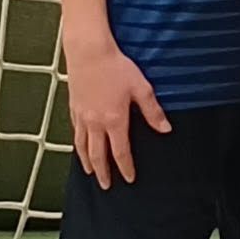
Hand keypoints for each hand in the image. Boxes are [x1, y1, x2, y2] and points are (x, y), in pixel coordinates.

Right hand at [65, 40, 170, 186]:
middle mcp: (95, 122)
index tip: (129, 179)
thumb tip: (165, 129)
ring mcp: (82, 116)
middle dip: (103, 172)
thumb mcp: (141, 88)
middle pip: (97, 155)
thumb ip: (153, 111)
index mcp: (114, 120)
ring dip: (87, 162)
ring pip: (82, 146)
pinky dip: (78, 145)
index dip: (125, 167)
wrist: (89, 52)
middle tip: (105, 186)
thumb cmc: (117, 67)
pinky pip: (75, 132)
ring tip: (90, 173)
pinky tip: (80, 147)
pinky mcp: (73, 108)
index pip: (120, 151)